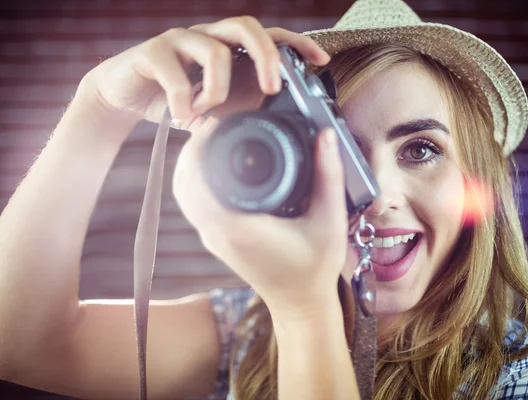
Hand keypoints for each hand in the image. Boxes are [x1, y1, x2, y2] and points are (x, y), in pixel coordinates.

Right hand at [76, 16, 329, 139]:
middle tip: (271, 89)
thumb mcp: (216, 108)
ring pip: (214, 50)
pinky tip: (182, 120)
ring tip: (205, 115)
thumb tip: (274, 126)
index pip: (269, 36)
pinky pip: (175, 73)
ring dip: (216, 91)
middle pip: (246, 26)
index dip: (297, 44)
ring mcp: (180, 40)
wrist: (123, 96)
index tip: (321, 61)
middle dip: (266, 57)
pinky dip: (184, 102)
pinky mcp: (152, 51)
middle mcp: (207, 36)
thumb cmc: (176, 99)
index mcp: (228, 48)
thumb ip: (240, 108)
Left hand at [173, 120, 348, 316]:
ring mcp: (213, 239)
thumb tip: (327, 136)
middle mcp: (218, 233)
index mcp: (239, 227)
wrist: (300, 303)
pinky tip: (212, 167)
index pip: (199, 178)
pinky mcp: (215, 241)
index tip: (217, 123)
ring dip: (190, 165)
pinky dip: (195, 181)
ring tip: (212, 140)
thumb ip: (329, 175)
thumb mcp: (330, 220)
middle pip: (183, 183)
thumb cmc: (315, 267)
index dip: (199, 145)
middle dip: (192, 149)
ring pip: (183, 194)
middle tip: (215, 125)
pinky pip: (193, 205)